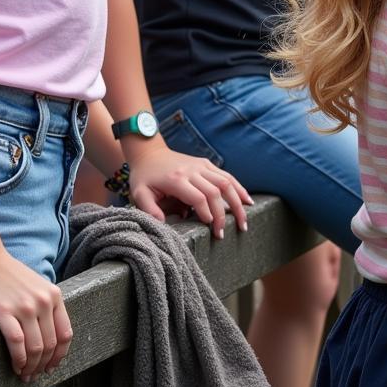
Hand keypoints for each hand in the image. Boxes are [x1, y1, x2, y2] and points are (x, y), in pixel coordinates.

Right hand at [0, 244, 71, 381]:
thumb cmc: (6, 274)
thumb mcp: (36, 285)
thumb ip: (45, 305)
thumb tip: (49, 338)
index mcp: (53, 294)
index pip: (65, 334)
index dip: (59, 355)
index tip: (51, 367)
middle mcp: (42, 301)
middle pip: (50, 344)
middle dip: (43, 365)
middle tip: (34, 376)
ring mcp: (24, 306)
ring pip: (35, 347)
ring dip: (31, 366)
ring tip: (24, 374)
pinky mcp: (4, 312)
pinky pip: (17, 344)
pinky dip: (18, 360)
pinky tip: (15, 366)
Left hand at [126, 142, 252, 237]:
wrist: (149, 152)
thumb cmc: (144, 176)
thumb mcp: (139, 193)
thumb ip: (149, 209)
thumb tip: (162, 225)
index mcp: (176, 179)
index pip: (198, 197)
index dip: (207, 213)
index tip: (211, 229)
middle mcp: (191, 170)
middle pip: (214, 192)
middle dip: (222, 215)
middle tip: (223, 234)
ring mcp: (200, 165)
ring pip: (225, 182)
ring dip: (237, 202)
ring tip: (243, 222)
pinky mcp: (205, 163)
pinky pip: (226, 175)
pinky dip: (239, 188)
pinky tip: (248, 201)